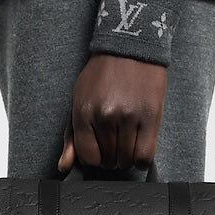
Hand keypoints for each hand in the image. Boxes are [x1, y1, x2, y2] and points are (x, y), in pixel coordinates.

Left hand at [57, 53, 166, 173]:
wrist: (130, 47)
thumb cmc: (102, 76)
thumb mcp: (79, 101)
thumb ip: (71, 137)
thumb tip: (64, 167)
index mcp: (84, 111)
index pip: (87, 157)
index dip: (94, 160)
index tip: (100, 153)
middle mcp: (105, 116)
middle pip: (108, 160)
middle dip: (110, 158)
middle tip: (115, 144)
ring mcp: (129, 117)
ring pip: (126, 160)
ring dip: (126, 159)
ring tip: (127, 143)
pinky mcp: (150, 117)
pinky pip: (146, 155)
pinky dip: (142, 160)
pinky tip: (139, 149)